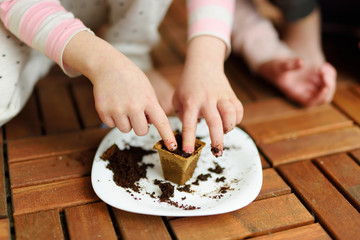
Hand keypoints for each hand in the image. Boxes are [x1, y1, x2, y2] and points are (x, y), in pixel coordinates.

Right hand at [63, 31, 176, 149]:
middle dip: (140, 125)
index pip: (161, 122)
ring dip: (126, 122)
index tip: (173, 147)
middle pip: (141, 131)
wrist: (108, 66)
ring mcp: (117, 109)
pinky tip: (113, 104)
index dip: (168, 136)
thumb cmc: (130, 78)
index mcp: (148, 100)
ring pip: (126, 130)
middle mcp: (133, 106)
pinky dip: (113, 119)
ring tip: (123, 105)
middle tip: (135, 112)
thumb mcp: (147, 89)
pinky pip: (112, 125)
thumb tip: (151, 125)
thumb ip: (151, 107)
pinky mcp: (103, 111)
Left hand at [173, 36, 242, 156]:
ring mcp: (220, 97)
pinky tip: (230, 123)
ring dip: (229, 128)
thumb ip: (178, 115)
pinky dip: (237, 119)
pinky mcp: (231, 95)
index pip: (188, 123)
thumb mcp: (177, 98)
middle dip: (217, 140)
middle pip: (214, 122)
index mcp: (190, 102)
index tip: (188, 152)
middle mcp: (206, 100)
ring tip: (224, 133)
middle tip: (216, 152)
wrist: (203, 64)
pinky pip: (239, 109)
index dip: (188, 139)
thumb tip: (177, 134)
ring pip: (230, 114)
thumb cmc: (188, 85)